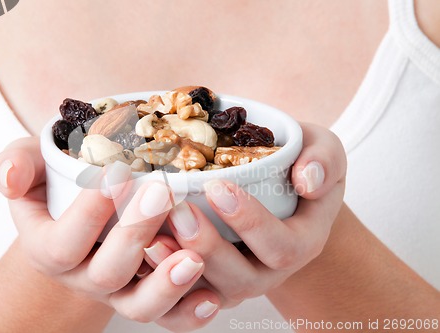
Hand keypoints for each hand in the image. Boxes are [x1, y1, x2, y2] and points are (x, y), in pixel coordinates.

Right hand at [0, 137, 220, 330]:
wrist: (85, 217)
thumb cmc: (59, 186)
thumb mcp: (32, 167)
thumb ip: (16, 166)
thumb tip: (9, 180)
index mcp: (50, 251)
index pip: (64, 243)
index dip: (89, 213)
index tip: (116, 173)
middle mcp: (85, 278)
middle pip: (108, 274)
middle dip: (135, 234)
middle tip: (161, 193)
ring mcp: (120, 292)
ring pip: (140, 306)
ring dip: (167, 284)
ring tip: (193, 258)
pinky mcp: (149, 296)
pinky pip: (169, 318)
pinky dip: (189, 312)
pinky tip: (212, 295)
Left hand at [143, 123, 346, 311]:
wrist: (282, 193)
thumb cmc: (300, 167)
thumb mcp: (324, 152)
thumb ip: (324, 159)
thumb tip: (307, 179)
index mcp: (301, 243)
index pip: (280, 246)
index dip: (249, 222)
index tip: (218, 187)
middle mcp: (269, 271)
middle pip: (240, 277)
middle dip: (208, 246)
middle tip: (179, 211)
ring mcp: (237, 281)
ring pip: (207, 291)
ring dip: (178, 264)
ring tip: (151, 233)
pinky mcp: (210, 282)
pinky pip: (185, 290)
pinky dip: (163, 272)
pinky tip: (142, 246)